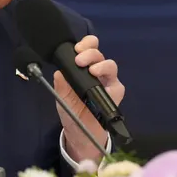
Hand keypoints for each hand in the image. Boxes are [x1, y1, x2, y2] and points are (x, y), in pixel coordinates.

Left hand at [53, 35, 123, 160]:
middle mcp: (97, 72)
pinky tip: (101, 83)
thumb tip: (59, 71)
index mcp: (84, 68)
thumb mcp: (61, 97)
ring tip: (92, 70)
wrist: (80, 133)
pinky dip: (109, 81)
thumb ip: (61, 84)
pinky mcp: (116, 93)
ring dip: (101, 64)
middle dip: (90, 52)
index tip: (77, 48)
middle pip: (99, 54)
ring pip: (110, 65)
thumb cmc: (72, 112)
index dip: (86, 44)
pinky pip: (116, 83)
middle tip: (79, 60)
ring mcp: (108, 82)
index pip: (88, 49)